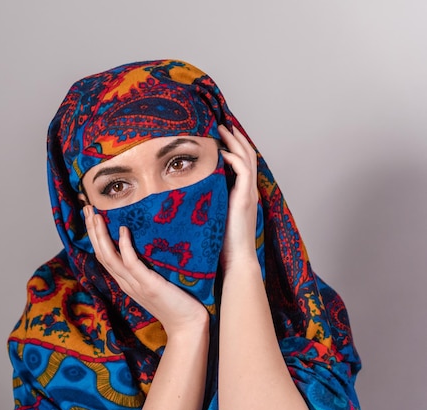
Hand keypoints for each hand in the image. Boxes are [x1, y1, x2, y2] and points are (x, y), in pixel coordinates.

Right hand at [83, 207, 207, 334]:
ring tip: (95, 216)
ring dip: (100, 236)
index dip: (95, 236)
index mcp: (126, 282)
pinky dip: (125, 246)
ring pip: (110, 258)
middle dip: (92, 231)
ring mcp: (135, 284)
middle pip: (101, 254)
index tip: (90, 216)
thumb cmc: (177, 304)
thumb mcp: (156, 283)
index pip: (104, 256)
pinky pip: (131, 263)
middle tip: (86, 208)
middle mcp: (126, 282)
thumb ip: (147, 269)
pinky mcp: (149, 284)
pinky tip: (122, 230)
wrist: (187, 326)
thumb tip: (148, 245)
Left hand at [218, 125, 259, 272]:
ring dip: (235, 142)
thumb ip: (205, 203)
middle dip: (236, 139)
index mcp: (241, 195)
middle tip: (224, 124)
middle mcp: (248, 192)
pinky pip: (243, 172)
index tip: (221, 136)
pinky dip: (234, 159)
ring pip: (247, 159)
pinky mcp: (245, 199)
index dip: (234, 148)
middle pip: (247, 156)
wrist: (235, 262)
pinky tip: (222, 152)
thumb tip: (184, 194)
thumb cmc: (220, 245)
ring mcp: (248, 195)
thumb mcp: (211, 217)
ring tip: (223, 129)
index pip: (241, 165)